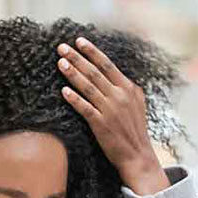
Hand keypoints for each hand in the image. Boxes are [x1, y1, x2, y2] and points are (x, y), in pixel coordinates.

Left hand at [56, 37, 169, 194]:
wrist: (137, 156)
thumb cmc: (135, 131)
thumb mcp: (137, 105)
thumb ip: (127, 89)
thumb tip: (118, 76)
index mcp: (128, 88)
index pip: (107, 64)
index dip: (91, 52)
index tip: (79, 41)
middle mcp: (119, 96)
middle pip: (94, 72)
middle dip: (76, 58)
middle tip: (61, 47)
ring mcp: (110, 110)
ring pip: (88, 87)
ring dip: (73, 73)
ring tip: (60, 63)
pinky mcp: (101, 125)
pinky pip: (85, 108)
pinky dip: (74, 99)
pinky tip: (64, 91)